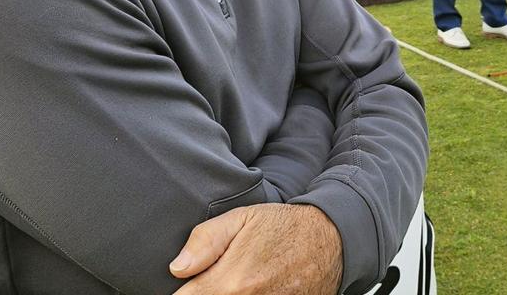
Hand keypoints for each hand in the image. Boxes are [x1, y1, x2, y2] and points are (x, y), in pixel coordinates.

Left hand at [170, 203, 342, 294]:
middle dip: (203, 293)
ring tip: (235, 282)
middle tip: (210, 280)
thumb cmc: (284, 227)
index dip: (184, 289)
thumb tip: (177, 269)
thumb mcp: (242, 218)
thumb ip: (205, 241)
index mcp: (230, 282)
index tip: (188, 282)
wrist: (330, 240)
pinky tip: (248, 288)